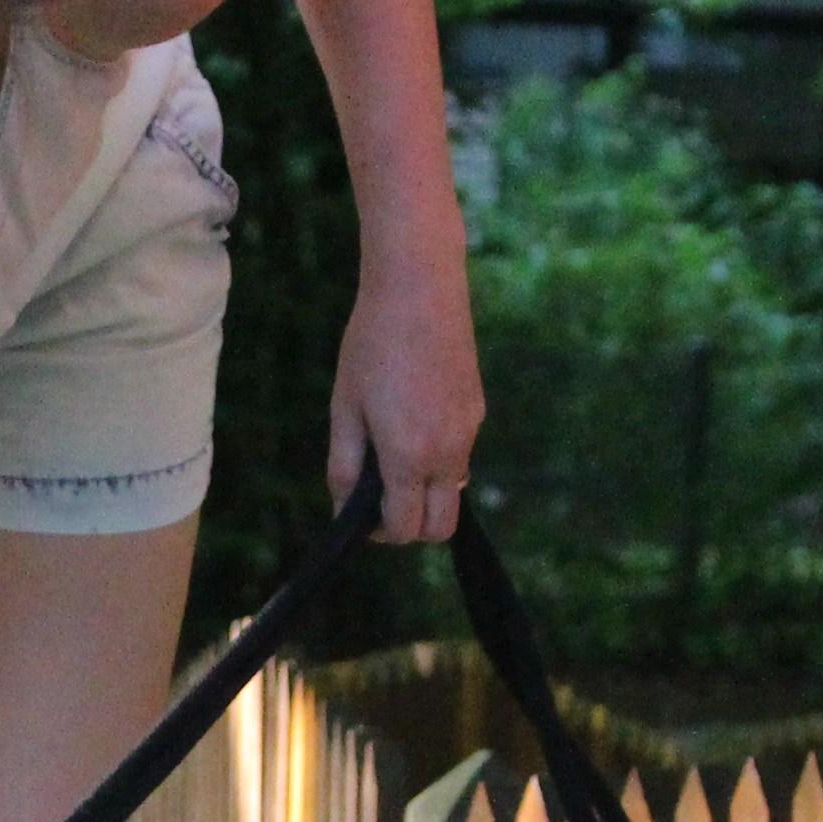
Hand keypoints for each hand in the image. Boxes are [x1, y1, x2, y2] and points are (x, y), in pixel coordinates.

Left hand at [330, 253, 482, 542]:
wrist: (420, 288)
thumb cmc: (372, 344)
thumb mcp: (345, 407)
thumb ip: (344, 466)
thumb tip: (344, 509)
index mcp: (409, 455)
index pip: (404, 528)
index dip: (379, 533)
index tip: (362, 517)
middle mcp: (448, 452)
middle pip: (440, 527)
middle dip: (410, 527)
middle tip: (380, 500)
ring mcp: (469, 432)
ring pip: (453, 491)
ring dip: (425, 491)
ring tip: (392, 451)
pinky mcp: (478, 411)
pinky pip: (460, 455)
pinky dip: (437, 458)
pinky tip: (411, 418)